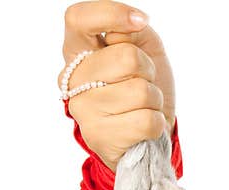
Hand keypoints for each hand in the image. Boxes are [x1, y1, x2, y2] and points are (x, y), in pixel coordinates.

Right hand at [59, 1, 176, 171]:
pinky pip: (147, 121)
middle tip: (141, 84)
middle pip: (127, 57)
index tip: (140, 21)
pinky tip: (142, 127)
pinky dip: (156, 123)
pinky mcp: (98, 136)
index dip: (111, 14)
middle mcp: (73, 78)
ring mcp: (81, 108)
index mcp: (78, 50)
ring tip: (141, 107)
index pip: (79, 18)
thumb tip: (132, 24)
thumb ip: (134, 32)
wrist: (149, 136)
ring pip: (141, 91)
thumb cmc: (143, 88)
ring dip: (154, 100)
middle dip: (149, 71)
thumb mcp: (145, 51)